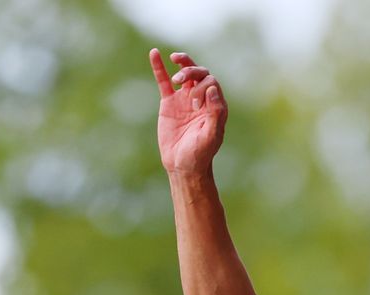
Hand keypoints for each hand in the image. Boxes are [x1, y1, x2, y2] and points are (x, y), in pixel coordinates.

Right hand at [150, 47, 226, 174]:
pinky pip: (164, 81)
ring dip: (182, 67)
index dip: (203, 87)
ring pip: (185, 73)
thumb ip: (215, 113)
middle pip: (199, 73)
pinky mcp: (169, 103)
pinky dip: (159, 67)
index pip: (211, 83)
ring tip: (177, 75)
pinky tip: (154, 53)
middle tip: (183, 84)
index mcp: (214, 105)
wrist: (182, 166)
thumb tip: (211, 87)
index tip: (195, 105)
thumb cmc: (199, 155)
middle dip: (192, 73)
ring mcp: (184, 99)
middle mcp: (201, 99)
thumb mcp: (211, 136)